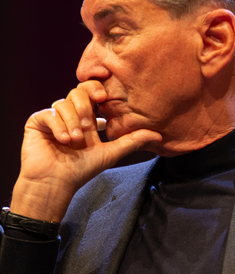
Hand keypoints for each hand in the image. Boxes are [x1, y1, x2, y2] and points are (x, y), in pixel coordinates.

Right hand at [10, 81, 161, 222]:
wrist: (56, 183)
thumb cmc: (82, 170)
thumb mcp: (111, 153)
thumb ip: (133, 141)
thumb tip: (159, 136)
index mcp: (88, 117)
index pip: (93, 93)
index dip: (98, 90)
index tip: (104, 98)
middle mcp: (71, 114)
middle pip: (78, 91)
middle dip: (85, 107)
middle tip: (89, 126)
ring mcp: (54, 117)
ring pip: (64, 102)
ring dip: (72, 121)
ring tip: (76, 140)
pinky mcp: (38, 122)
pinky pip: (49, 113)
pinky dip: (58, 126)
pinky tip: (63, 140)